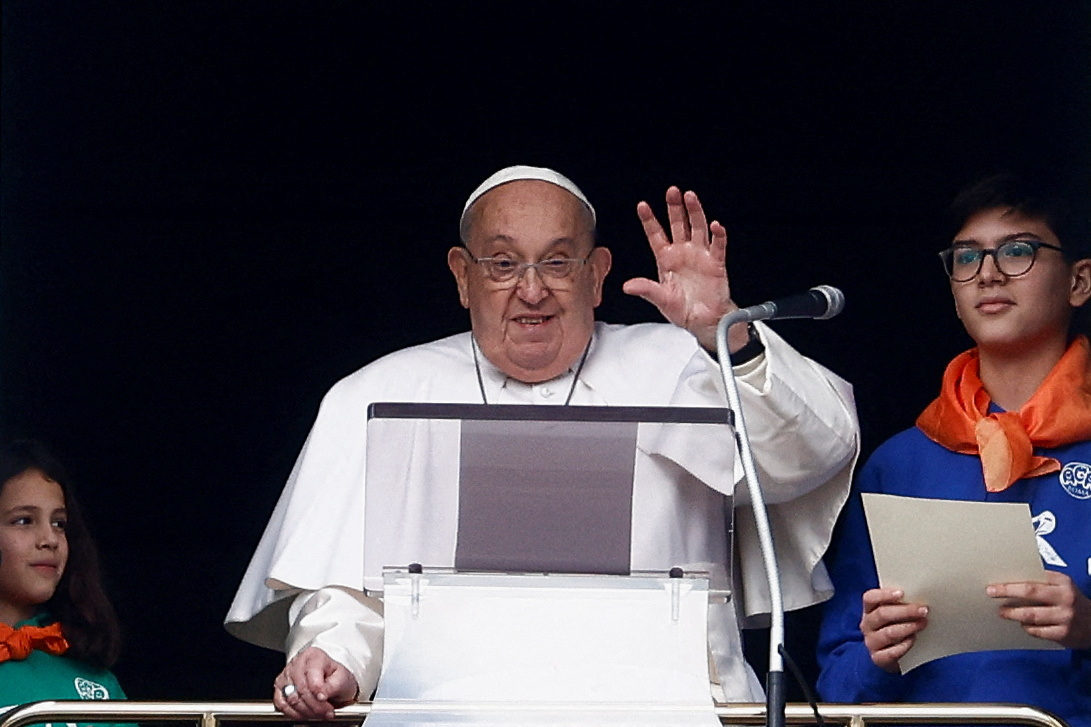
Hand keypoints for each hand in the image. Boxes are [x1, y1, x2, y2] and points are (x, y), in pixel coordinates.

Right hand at [273, 646, 359, 719]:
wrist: (332, 681)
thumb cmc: (336, 677)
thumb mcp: (343, 678)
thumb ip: (333, 686)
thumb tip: (321, 695)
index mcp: (313, 655)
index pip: (311, 674)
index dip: (318, 690)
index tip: (325, 700)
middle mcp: (297, 663)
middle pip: (301, 688)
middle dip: (315, 705)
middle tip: (327, 712)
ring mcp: (286, 675)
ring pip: (291, 698)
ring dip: (306, 711)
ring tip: (319, 714)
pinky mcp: (279, 689)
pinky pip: (282, 705)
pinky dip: (294, 714)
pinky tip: (306, 715)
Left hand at [623, 187, 741, 351]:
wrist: (703, 321)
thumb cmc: (682, 309)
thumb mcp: (660, 299)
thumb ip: (646, 289)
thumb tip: (628, 286)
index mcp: (666, 259)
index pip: (656, 234)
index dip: (649, 220)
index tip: (642, 205)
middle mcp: (683, 253)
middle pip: (678, 224)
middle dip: (674, 207)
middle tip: (671, 192)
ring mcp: (700, 255)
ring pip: (697, 228)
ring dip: (695, 212)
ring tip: (690, 197)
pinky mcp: (715, 263)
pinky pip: (717, 246)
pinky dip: (718, 235)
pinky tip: (715, 226)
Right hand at [860, 588, 928, 672]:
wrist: (894, 657)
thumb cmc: (897, 629)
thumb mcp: (895, 615)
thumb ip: (901, 605)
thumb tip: (919, 598)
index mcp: (869, 610)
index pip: (870, 598)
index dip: (884, 594)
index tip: (902, 593)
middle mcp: (867, 625)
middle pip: (882, 614)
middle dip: (904, 611)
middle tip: (923, 610)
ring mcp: (871, 642)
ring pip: (888, 633)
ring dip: (907, 627)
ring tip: (922, 624)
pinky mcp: (878, 658)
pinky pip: (891, 652)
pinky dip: (904, 645)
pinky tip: (914, 640)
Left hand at [989, 571, 1090, 648]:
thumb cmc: (1072, 602)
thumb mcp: (1062, 586)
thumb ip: (1042, 581)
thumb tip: (1012, 579)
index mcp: (1063, 583)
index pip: (1032, 579)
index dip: (1011, 582)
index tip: (994, 583)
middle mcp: (1065, 598)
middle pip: (1030, 593)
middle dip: (1007, 592)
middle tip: (991, 593)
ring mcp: (1065, 617)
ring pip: (1031, 615)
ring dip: (1013, 613)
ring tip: (1003, 612)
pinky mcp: (1064, 634)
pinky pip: (1038, 631)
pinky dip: (1028, 628)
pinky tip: (1023, 625)